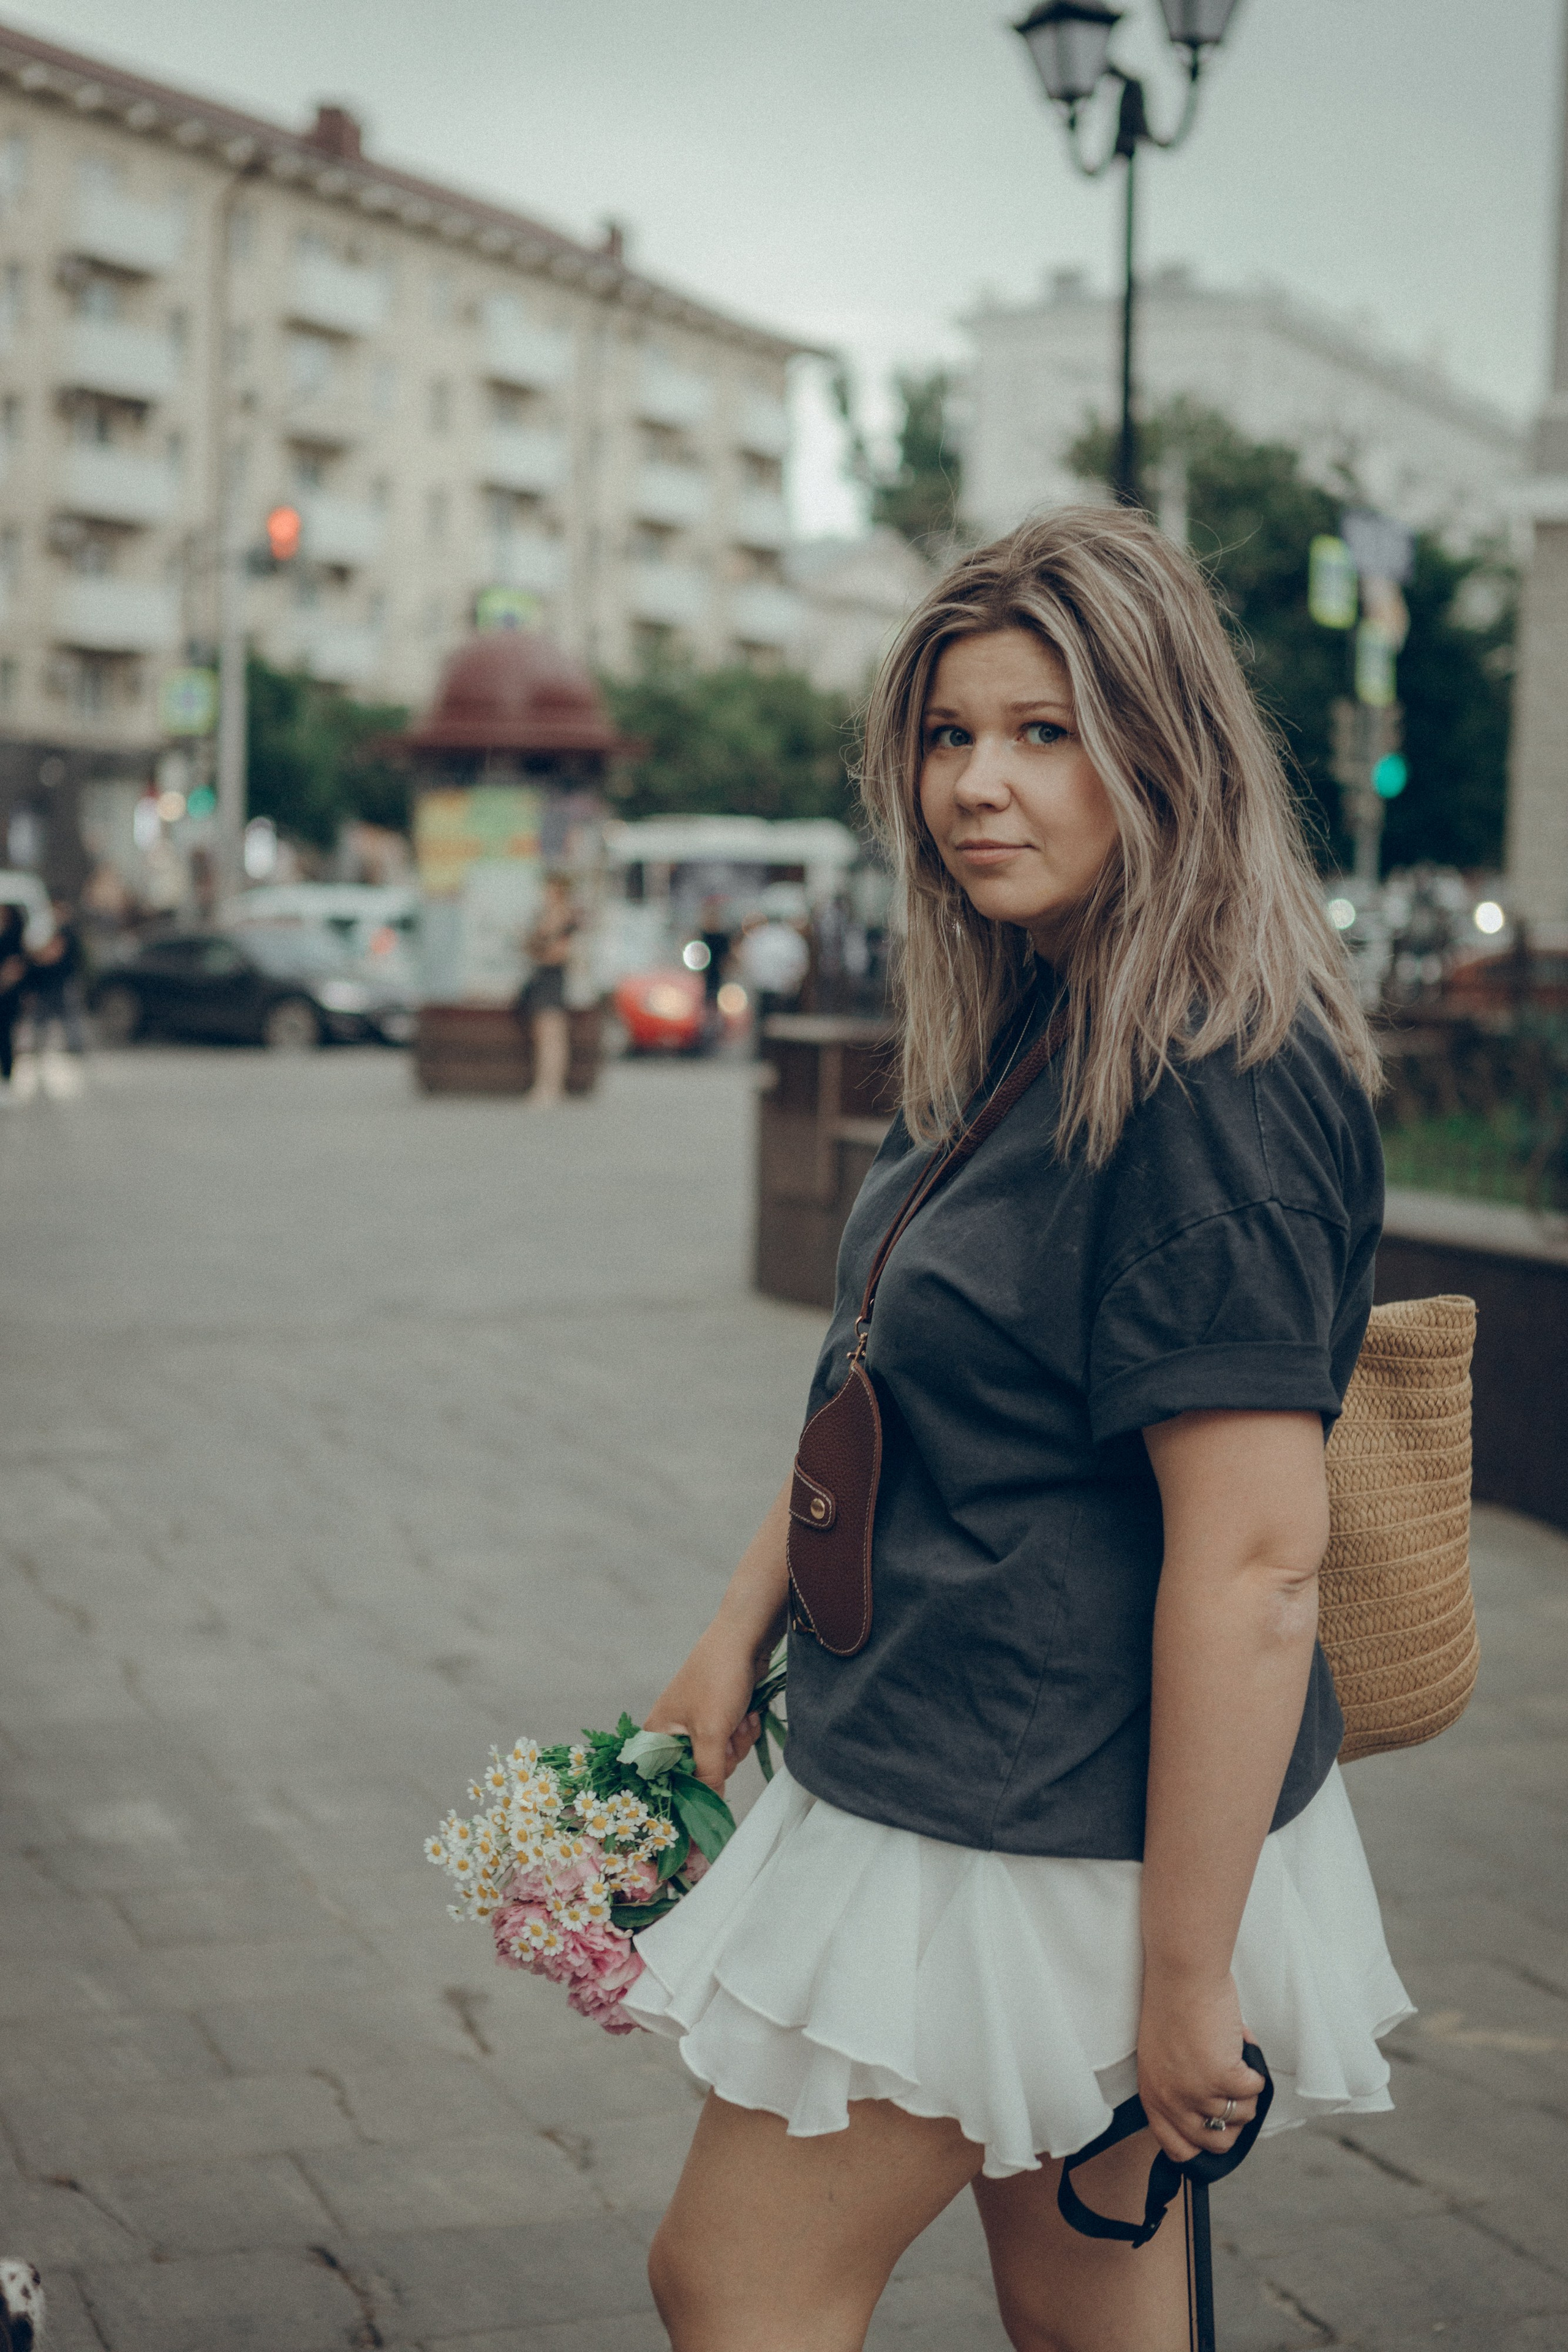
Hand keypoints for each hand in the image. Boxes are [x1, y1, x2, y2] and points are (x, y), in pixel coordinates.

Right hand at [644, 1619, 768, 1794]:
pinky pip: (732, 1741)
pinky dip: (744, 1729)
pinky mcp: (718, 1715)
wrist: (746, 1638)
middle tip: (729, 1732)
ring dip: (738, 1740)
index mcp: (658, 1734)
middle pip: (700, 1771)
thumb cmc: (719, 1679)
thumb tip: (708, 1807)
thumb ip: (708, 1775)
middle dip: (724, 1754)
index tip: (708, 1796)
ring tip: (741, 1715)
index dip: (690, 1790)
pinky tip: (748, 1711)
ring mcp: (697, 1722)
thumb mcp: (711, 1734)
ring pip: (721, 1757)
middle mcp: (673, 1730)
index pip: (668, 1781)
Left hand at [1136, 1968, 1264, 2163]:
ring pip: (1242, 2116)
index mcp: (1153, 2096)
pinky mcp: (1224, 2076)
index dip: (1202, 2145)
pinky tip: (1241, 2046)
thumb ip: (1181, 2089)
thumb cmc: (1173, 2004)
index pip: (1177, 2148)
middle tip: (1236, 2094)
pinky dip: (1256, 2070)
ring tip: (1236, 2060)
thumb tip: (1215, 2114)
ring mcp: (1198, 2091)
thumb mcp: (1163, 2058)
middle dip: (1233, 2122)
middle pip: (1215, 2142)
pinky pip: (1255, 2091)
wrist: (1182, 1973)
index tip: (1217, 2130)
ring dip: (1246, 2091)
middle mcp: (1172, 2100)